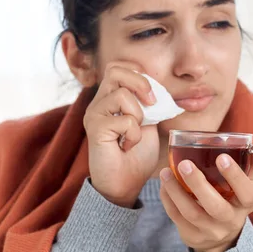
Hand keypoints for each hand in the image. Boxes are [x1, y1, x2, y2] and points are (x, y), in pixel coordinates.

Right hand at [84, 62, 159, 207]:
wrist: (125, 184)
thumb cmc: (136, 156)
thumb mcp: (149, 123)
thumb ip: (149, 104)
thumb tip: (158, 88)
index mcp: (110, 98)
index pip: (119, 67)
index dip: (139, 75)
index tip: (154, 96)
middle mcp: (98, 103)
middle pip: (115, 70)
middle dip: (140, 83)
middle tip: (151, 103)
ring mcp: (94, 115)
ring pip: (121, 94)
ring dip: (139, 114)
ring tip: (135, 133)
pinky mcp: (95, 129)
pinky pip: (124, 120)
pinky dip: (134, 134)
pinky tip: (128, 146)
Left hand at [159, 140, 252, 251]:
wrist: (221, 236)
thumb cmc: (234, 198)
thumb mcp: (246, 183)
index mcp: (248, 204)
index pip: (247, 192)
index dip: (235, 176)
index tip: (222, 157)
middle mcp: (231, 220)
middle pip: (216, 207)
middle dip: (199, 185)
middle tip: (185, 164)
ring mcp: (211, 231)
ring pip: (192, 213)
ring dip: (177, 191)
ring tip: (166, 172)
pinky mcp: (192, 236)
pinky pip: (177, 218)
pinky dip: (168, 200)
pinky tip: (164, 184)